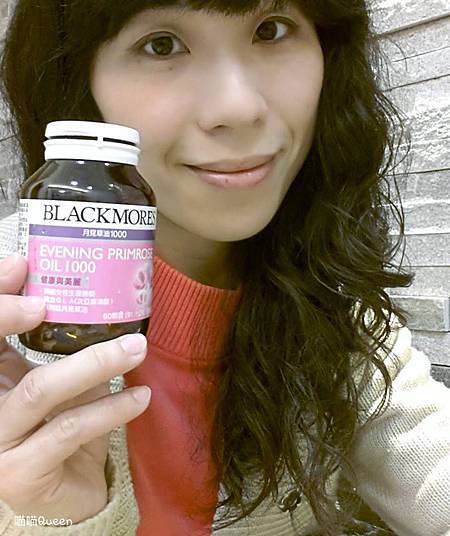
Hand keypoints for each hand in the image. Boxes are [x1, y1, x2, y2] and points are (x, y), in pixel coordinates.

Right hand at [0, 253, 150, 522]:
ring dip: (96, 363)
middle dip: (25, 316)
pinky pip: (71, 429)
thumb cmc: (63, 427)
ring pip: (41, 390)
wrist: (70, 490)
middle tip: (77, 299)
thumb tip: (82, 290)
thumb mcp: (57, 381)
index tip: (24, 265)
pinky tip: (140, 396)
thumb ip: (58, 345)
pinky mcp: (21, 473)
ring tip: (137, 348)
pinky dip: (111, 408)